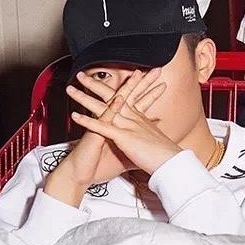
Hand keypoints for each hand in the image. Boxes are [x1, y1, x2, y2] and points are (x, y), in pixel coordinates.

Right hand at [43, 70, 161, 205]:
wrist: (82, 175)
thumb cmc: (101, 165)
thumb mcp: (124, 155)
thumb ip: (136, 146)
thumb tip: (151, 146)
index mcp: (119, 124)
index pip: (136, 105)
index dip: (149, 94)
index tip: (162, 83)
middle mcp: (111, 120)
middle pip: (129, 97)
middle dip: (142, 84)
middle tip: (156, 69)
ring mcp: (103, 124)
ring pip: (116, 102)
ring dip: (127, 88)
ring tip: (138, 75)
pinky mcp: (95, 133)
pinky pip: (104, 119)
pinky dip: (112, 109)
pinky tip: (120, 98)